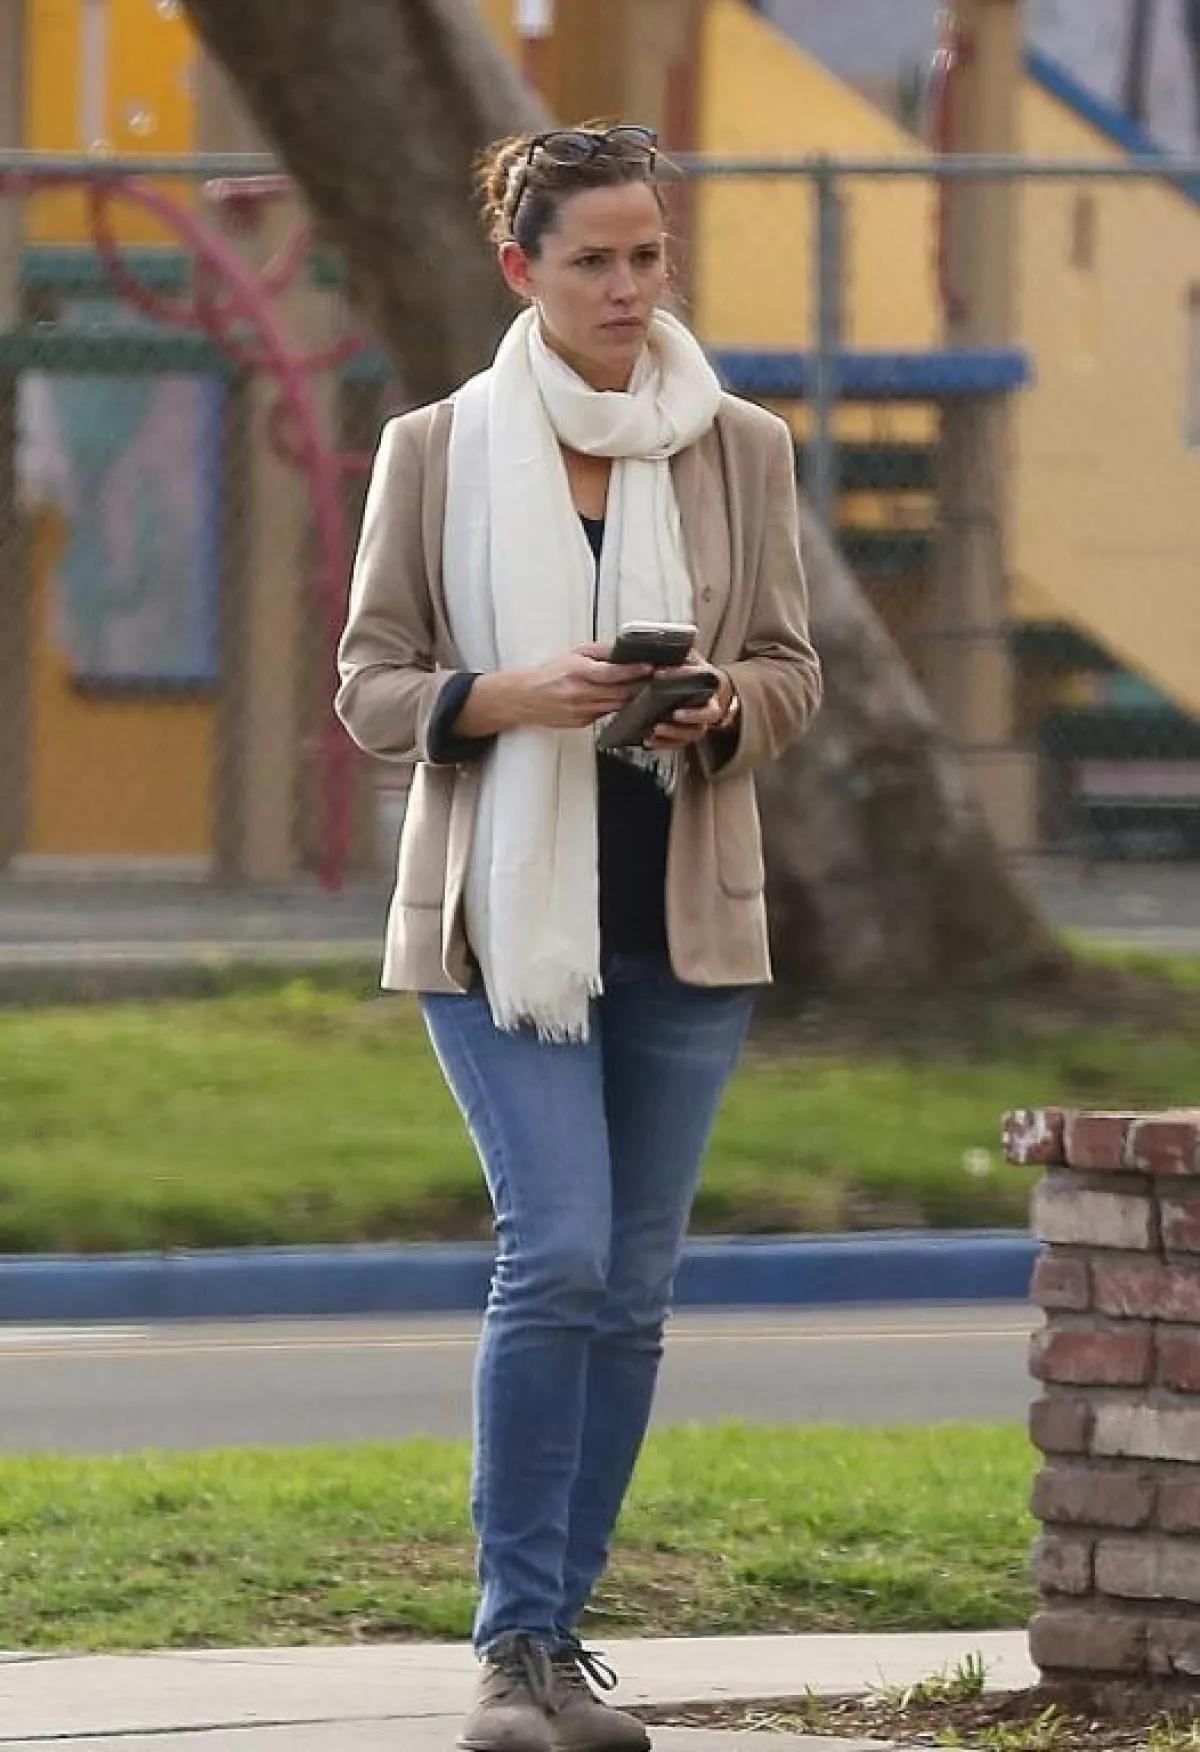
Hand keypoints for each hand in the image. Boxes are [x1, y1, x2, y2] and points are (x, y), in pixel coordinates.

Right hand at [518, 642, 650, 730]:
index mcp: (577, 673)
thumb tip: (622, 649)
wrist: (525, 698)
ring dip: (635, 699)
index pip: (611, 673)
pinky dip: (621, 708)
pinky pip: (608, 714)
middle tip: (659, 679)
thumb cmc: (548, 675)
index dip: (633, 671)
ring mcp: (582, 711)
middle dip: (641, 686)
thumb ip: (599, 652)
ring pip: (617, 706)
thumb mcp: (573, 655)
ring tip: (650, 689)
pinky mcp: (583, 722)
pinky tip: (631, 702)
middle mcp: (580, 693)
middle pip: (619, 692)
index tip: (649, 667)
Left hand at [645, 660, 732, 751]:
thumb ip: (681, 654)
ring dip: (675, 732)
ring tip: (656, 729)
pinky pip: (680, 744)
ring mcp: (701, 723)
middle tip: (673, 713)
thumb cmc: (695, 675)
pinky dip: (665, 744)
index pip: (701, 677)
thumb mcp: (691, 659)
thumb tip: (662, 645)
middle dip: (692, 715)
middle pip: (709, 713)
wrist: (707, 691)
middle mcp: (711, 705)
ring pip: (695, 732)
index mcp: (711, 682)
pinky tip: (650, 740)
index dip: (682, 674)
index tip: (659, 673)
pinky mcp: (689, 735)